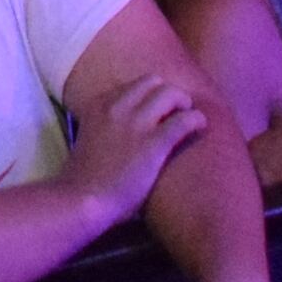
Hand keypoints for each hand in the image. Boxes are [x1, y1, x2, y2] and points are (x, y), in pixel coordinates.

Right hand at [67, 67, 208, 225]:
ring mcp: (136, 123)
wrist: (82, 199)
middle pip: (152, 82)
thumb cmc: (83, 179)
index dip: (146, 96)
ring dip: (182, 102)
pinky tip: (200, 125)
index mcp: (98, 104)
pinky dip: (195, 120)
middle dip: (166, 93)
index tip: (154, 108)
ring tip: (188, 116)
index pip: (131, 86)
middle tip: (174, 110)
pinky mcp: (154, 143)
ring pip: (170, 94)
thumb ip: (104, 126)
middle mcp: (117, 106)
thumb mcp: (88, 138)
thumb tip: (121, 132)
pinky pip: (184, 120)